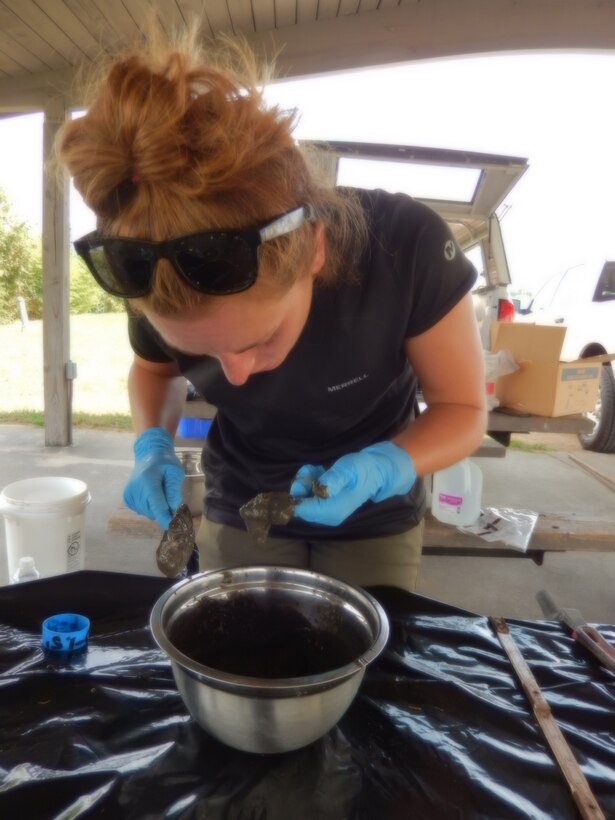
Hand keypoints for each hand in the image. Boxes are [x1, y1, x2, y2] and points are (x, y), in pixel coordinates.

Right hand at [123, 427, 184, 529]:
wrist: (148, 455)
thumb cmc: (165, 463)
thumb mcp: (175, 472)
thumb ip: (174, 490)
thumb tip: (172, 508)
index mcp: (148, 480)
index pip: (156, 503)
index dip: (163, 516)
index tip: (169, 526)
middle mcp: (135, 488)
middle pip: (152, 510)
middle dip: (163, 510)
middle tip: (168, 497)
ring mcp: (129, 493)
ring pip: (147, 512)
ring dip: (156, 508)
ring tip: (158, 492)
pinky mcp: (126, 498)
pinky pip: (141, 510)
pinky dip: (148, 507)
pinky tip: (150, 495)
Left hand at [292, 441, 415, 525]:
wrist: (374, 472)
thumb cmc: (362, 469)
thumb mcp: (349, 469)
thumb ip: (335, 479)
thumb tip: (322, 490)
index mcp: (333, 510)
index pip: (303, 510)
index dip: (293, 497)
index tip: (298, 480)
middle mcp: (328, 515)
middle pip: (300, 505)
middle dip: (301, 485)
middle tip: (312, 470)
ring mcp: (325, 511)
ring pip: (302, 498)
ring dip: (305, 481)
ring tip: (317, 469)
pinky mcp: (324, 505)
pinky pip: (307, 495)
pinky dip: (309, 482)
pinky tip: (319, 472)